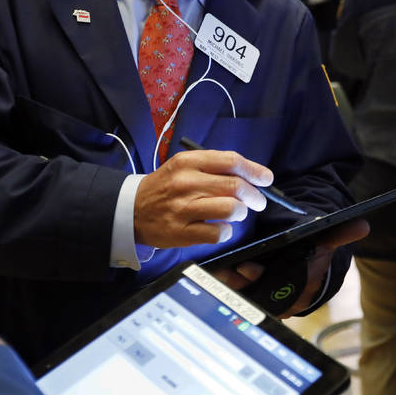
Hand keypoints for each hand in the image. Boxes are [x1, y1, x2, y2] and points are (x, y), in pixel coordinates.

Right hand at [134, 149, 271, 248]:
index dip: (254, 170)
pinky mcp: (180, 232)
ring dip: (241, 212)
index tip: (266, 178)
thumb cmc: (165, 187)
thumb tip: (253, 175)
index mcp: (188, 162)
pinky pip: (217, 233)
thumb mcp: (184, 166)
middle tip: (258, 201)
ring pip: (230, 209)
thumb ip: (214, 167)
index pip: (231, 161)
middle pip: (235, 186)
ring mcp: (182, 209)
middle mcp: (185, 183)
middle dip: (254, 195)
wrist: (129, 209)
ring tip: (237, 213)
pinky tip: (221, 228)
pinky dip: (226, 232)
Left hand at [208, 218, 370, 316]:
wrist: (304, 271)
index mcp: (302, 290)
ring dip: (230, 286)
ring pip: (246, 298)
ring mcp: (269, 304)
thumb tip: (364, 224)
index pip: (280, 288)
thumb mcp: (325, 243)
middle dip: (241, 283)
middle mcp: (285, 303)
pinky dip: (227, 287)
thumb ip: (341, 233)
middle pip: (260, 295)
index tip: (247, 267)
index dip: (263, 278)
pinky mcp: (255, 301)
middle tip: (225, 269)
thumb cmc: (312, 254)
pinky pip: (239, 298)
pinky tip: (214, 275)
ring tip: (214, 272)